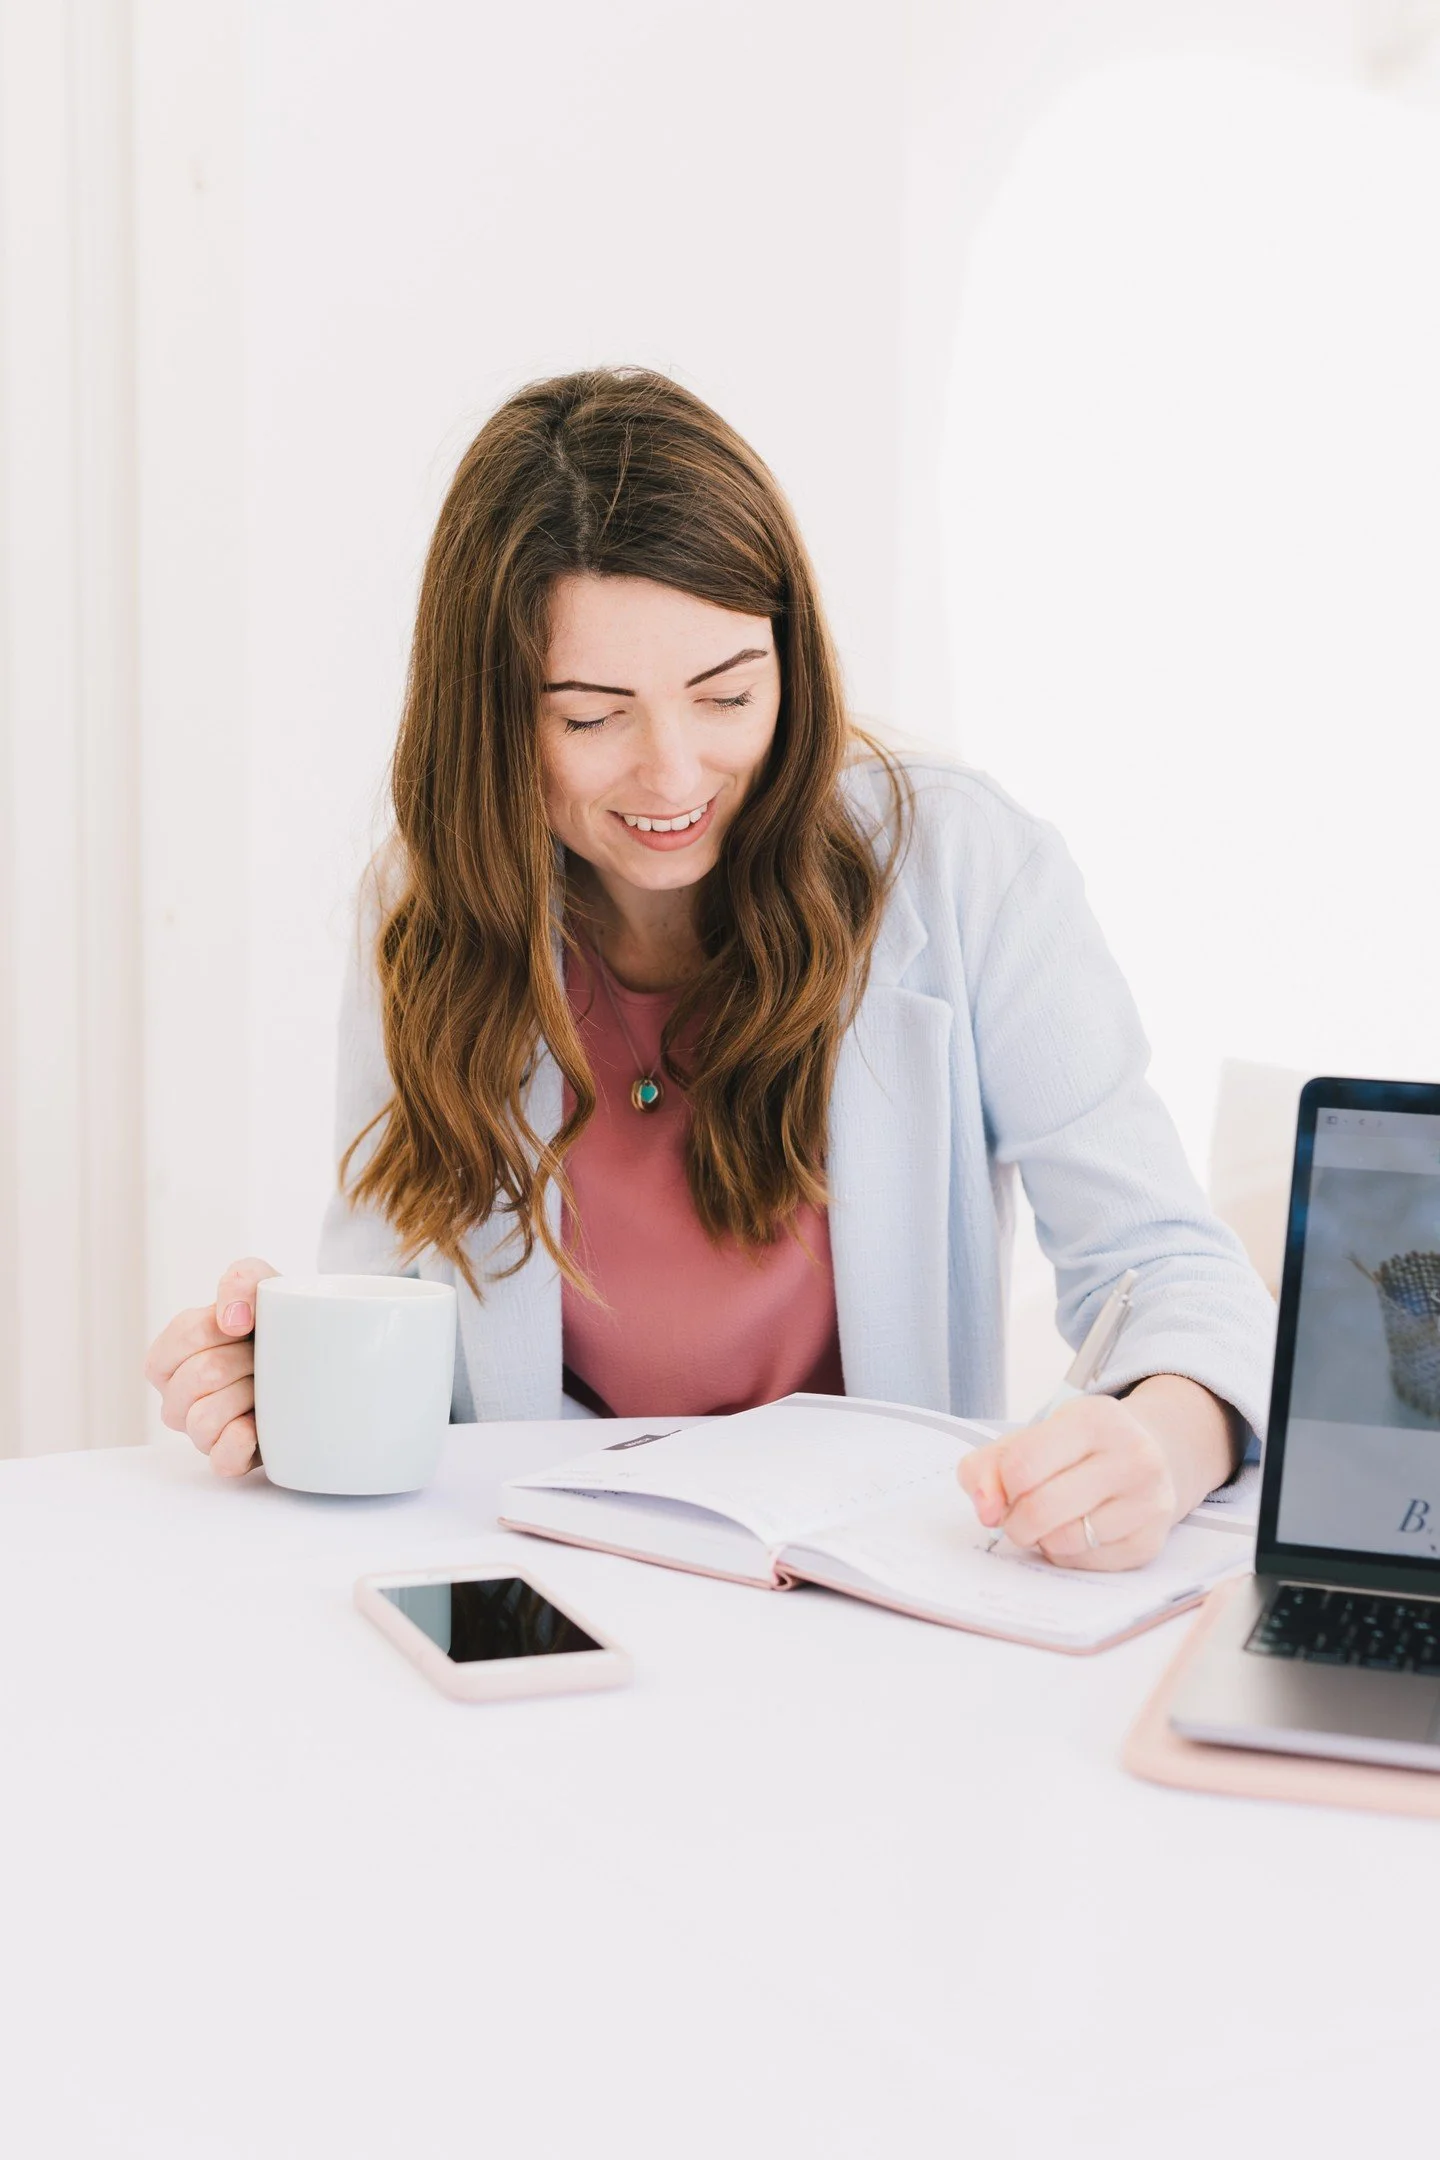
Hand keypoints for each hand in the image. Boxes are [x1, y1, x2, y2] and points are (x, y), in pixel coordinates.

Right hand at [143, 1258, 278, 1476]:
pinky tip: (259, 1424)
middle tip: (263, 1357)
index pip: (184, 1335)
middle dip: (243, 1360)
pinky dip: (241, 1442)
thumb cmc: (274, 1322)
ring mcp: (198, 1431)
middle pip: (199, 1377)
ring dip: (248, 1396)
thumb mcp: (261, 1284)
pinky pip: (221, 1460)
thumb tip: (232, 1319)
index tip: (248, 1324)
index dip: (222, 1326)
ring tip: (267, 1386)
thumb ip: (241, 1280)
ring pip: (203, 1420)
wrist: (316, 1356)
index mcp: (170, 1357)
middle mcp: (176, 1397)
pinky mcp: (228, 1458)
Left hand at [957, 1391, 1191, 1571]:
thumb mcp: (1028, 1440)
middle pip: (1040, 1509)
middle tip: (1017, 1517)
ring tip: (1051, 1521)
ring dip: (1042, 1539)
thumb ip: (986, 1468)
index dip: (1000, 1487)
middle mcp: (1132, 1455)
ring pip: (1064, 1541)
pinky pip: (1085, 1563)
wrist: (1145, 1457)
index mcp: (1094, 1418)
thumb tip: (986, 1510)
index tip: (1006, 1489)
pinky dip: (1067, 1555)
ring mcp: (1148, 1500)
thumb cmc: (1073, 1450)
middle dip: (1015, 1522)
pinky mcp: (1151, 1540)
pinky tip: (1077, 1532)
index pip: (1021, 1465)